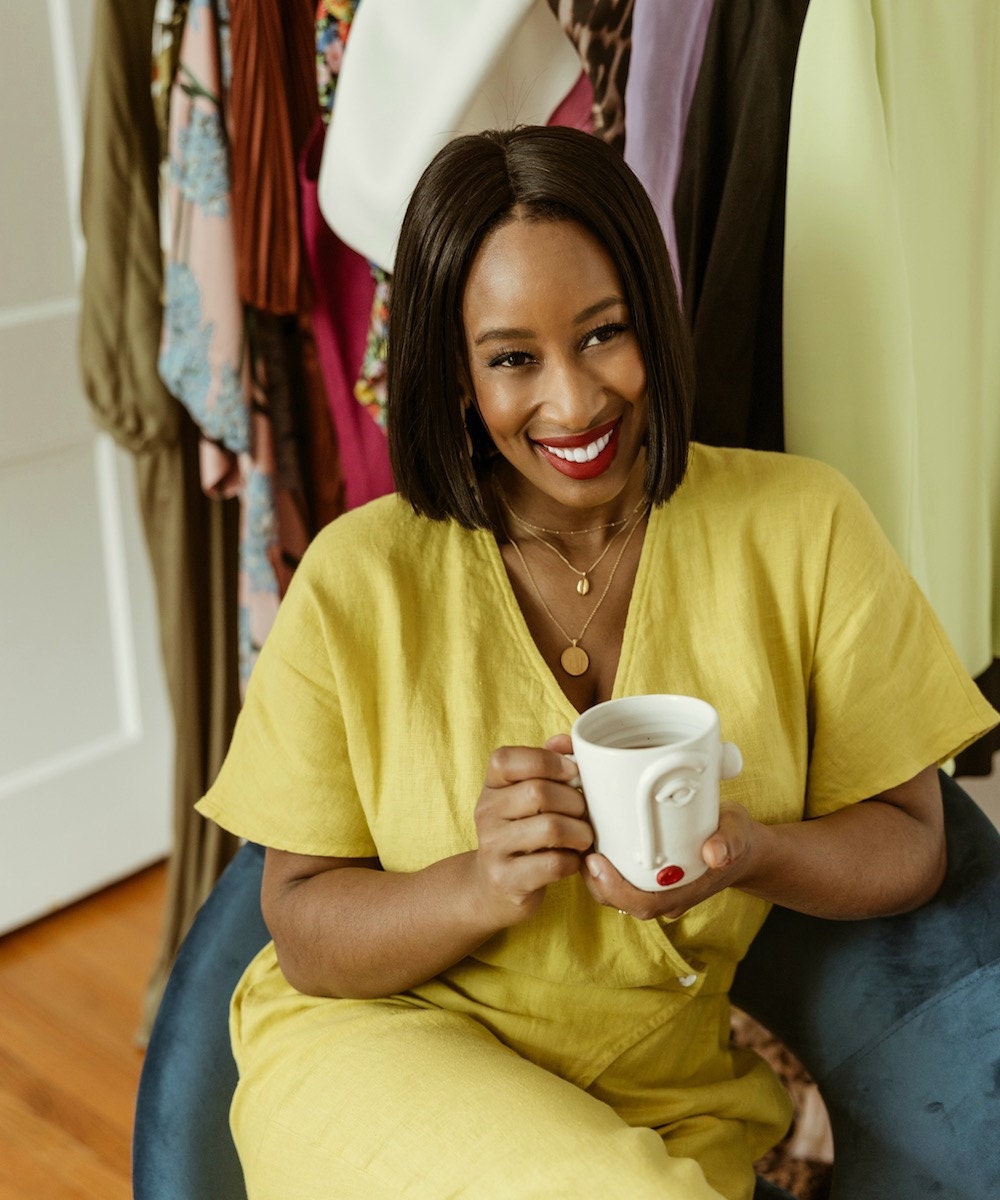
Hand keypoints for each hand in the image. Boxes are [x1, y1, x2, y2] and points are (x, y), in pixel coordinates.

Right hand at [472, 735, 592, 927]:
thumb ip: (545, 764)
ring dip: (580, 832)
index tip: (573, 773)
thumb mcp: (526, 795)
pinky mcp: (506, 879)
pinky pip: (553, 863)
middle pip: (538, 792)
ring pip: (550, 827)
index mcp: (491, 785)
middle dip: (574, 801)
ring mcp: (492, 847)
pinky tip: (572, 860)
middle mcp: (485, 812)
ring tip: (583, 837)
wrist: (493, 886)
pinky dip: (573, 861)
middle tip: (585, 813)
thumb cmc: (522, 831)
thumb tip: (565, 739)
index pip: (507, 759)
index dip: (547, 761)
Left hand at [582, 802, 759, 920]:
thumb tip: (715, 853)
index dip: (616, 889)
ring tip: (581, 842)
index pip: (643, 905)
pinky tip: (592, 841)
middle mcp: (665, 895)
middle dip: (596, 880)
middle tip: (581, 848)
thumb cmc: (733, 836)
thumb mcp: (736, 832)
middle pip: (621, 900)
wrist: (739, 844)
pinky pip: (619, 878)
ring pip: (615, 891)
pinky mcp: (647, 876)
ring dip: (594, 873)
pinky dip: (602, 864)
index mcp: (684, 892)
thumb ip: (729, 842)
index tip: (596, 862)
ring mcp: (655, 888)